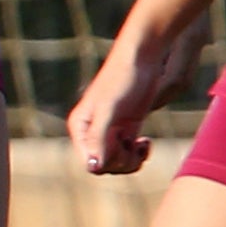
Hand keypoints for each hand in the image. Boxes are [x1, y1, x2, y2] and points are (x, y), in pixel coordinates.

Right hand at [68, 21, 190, 176]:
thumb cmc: (123, 79)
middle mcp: (91, 132)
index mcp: (80, 128)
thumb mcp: (110, 109)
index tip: (124, 143)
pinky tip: (145, 142)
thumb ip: (99, 138)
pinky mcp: (125, 129)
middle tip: (135, 144)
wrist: (142, 58)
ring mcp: (109, 131)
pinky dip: (138, 154)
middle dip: (122, 161)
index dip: (108, 161)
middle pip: (104, 165)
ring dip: (132, 159)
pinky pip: (128, 153)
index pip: (90, 162)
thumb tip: (92, 168)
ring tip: (142, 144)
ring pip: (117, 162)